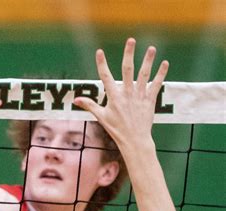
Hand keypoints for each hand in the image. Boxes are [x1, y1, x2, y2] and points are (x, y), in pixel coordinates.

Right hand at [74, 38, 168, 152]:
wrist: (134, 140)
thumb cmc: (116, 130)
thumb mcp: (101, 117)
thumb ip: (90, 106)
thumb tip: (76, 100)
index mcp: (114, 97)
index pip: (105, 77)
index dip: (101, 64)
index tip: (99, 52)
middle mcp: (127, 94)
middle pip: (127, 70)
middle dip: (128, 54)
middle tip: (130, 40)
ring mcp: (139, 96)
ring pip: (144, 74)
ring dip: (148, 61)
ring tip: (151, 48)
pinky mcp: (149, 100)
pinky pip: (156, 85)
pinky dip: (160, 74)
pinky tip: (164, 63)